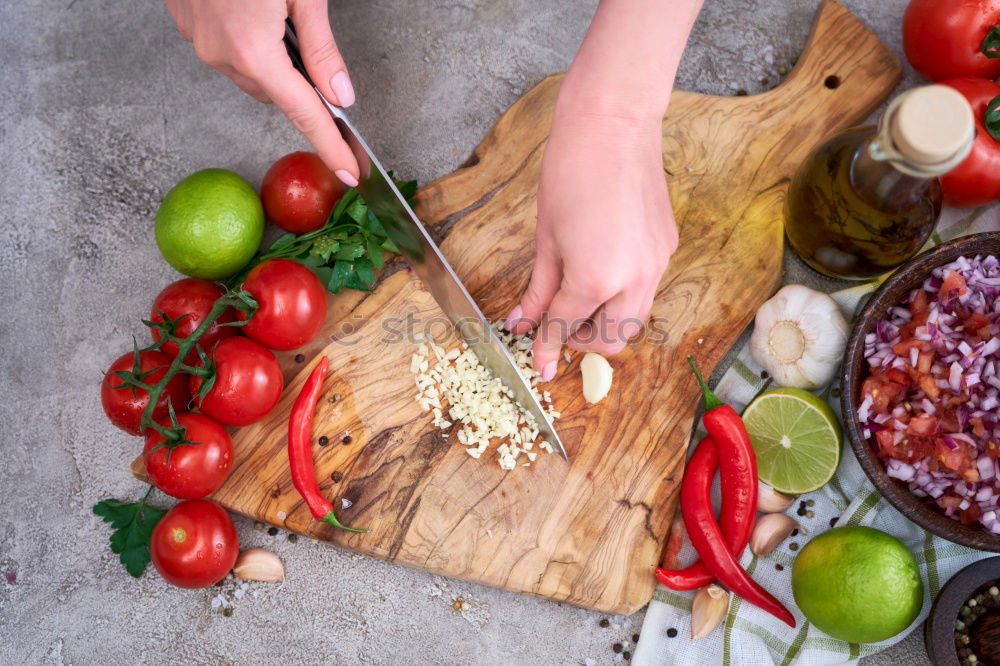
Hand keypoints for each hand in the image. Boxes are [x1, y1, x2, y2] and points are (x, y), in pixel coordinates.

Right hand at [165, 0, 359, 184]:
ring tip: (276, 19)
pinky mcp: (185, 22)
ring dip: (270, 61)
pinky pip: (224, 49)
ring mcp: (198, 40)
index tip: (348, 169)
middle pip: (275, 92)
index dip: (330, 144)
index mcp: (255, 53)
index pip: (304, 114)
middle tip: (313, 56)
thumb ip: (322, 48)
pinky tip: (249, 12)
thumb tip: (340, 93)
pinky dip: (244, 42)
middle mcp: (221, 54)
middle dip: (299, 85)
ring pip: (249, 73)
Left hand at [506, 112, 677, 379]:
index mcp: (597, 279)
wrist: (613, 124)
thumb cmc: (570, 172)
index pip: (566, 327)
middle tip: (557, 325)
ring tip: (577, 298)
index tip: (539, 365)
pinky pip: (646, 288)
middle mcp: (635, 279)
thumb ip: (539, 289)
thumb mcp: (545, 239)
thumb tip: (524, 323)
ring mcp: (658, 264)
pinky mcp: (667, 246)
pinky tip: (601, 269)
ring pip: (634, 318)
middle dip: (582, 341)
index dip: (548, 348)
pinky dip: (623, 294)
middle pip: (612, 339)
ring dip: (606, 321)